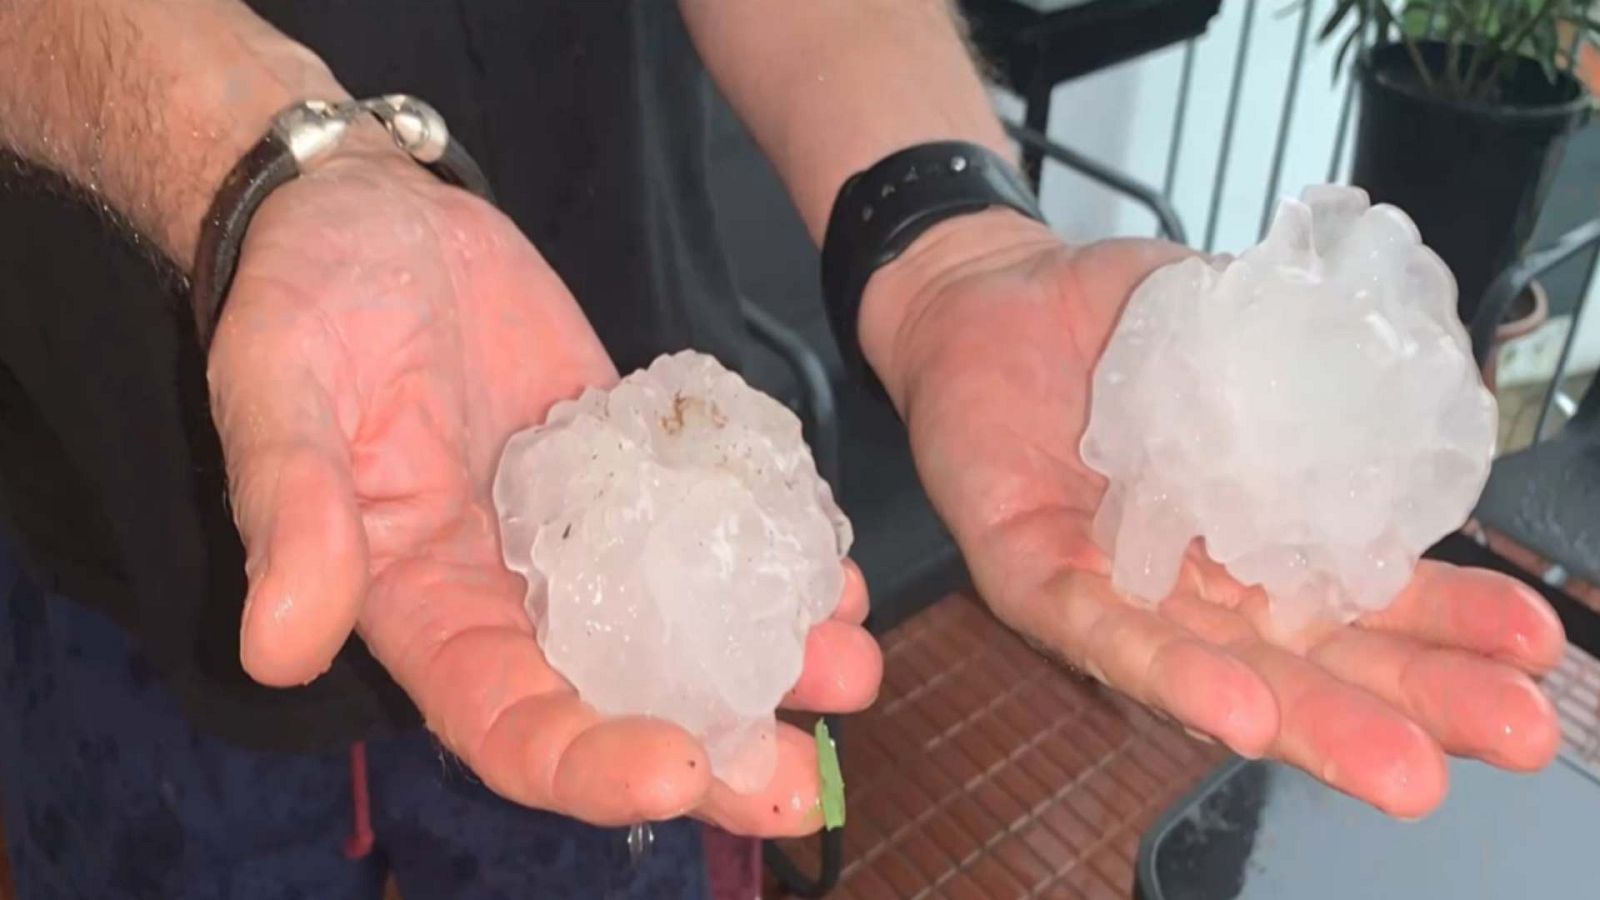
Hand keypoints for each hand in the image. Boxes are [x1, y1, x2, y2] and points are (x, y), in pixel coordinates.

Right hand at [208, 143, 880, 835]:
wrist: (376, 216)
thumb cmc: (304, 298)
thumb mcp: (276, 391)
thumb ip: (292, 514)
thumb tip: (279, 649)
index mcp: (423, 607)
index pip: (504, 721)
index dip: (585, 764)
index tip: (676, 772)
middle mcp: (514, 593)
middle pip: (619, 703)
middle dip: (714, 751)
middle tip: (804, 784)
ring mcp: (587, 533)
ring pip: (684, 628)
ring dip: (769, 663)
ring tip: (851, 670)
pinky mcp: (635, 467)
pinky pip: (710, 530)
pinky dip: (773, 560)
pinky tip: (838, 577)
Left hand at [866, 210, 1564, 818]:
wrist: (992, 291)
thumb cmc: (1116, 319)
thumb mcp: (1237, 325)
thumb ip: (1317, 363)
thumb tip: (1435, 389)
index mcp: (1255, 527)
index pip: (1359, 591)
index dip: (1445, 619)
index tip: (1536, 642)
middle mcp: (1193, 576)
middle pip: (1305, 653)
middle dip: (1407, 698)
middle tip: (1512, 732)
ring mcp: (1113, 585)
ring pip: (1215, 667)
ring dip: (1308, 719)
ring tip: (1400, 765)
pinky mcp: (1028, 573)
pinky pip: (1095, 627)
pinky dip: (1163, 668)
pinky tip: (1237, 710)